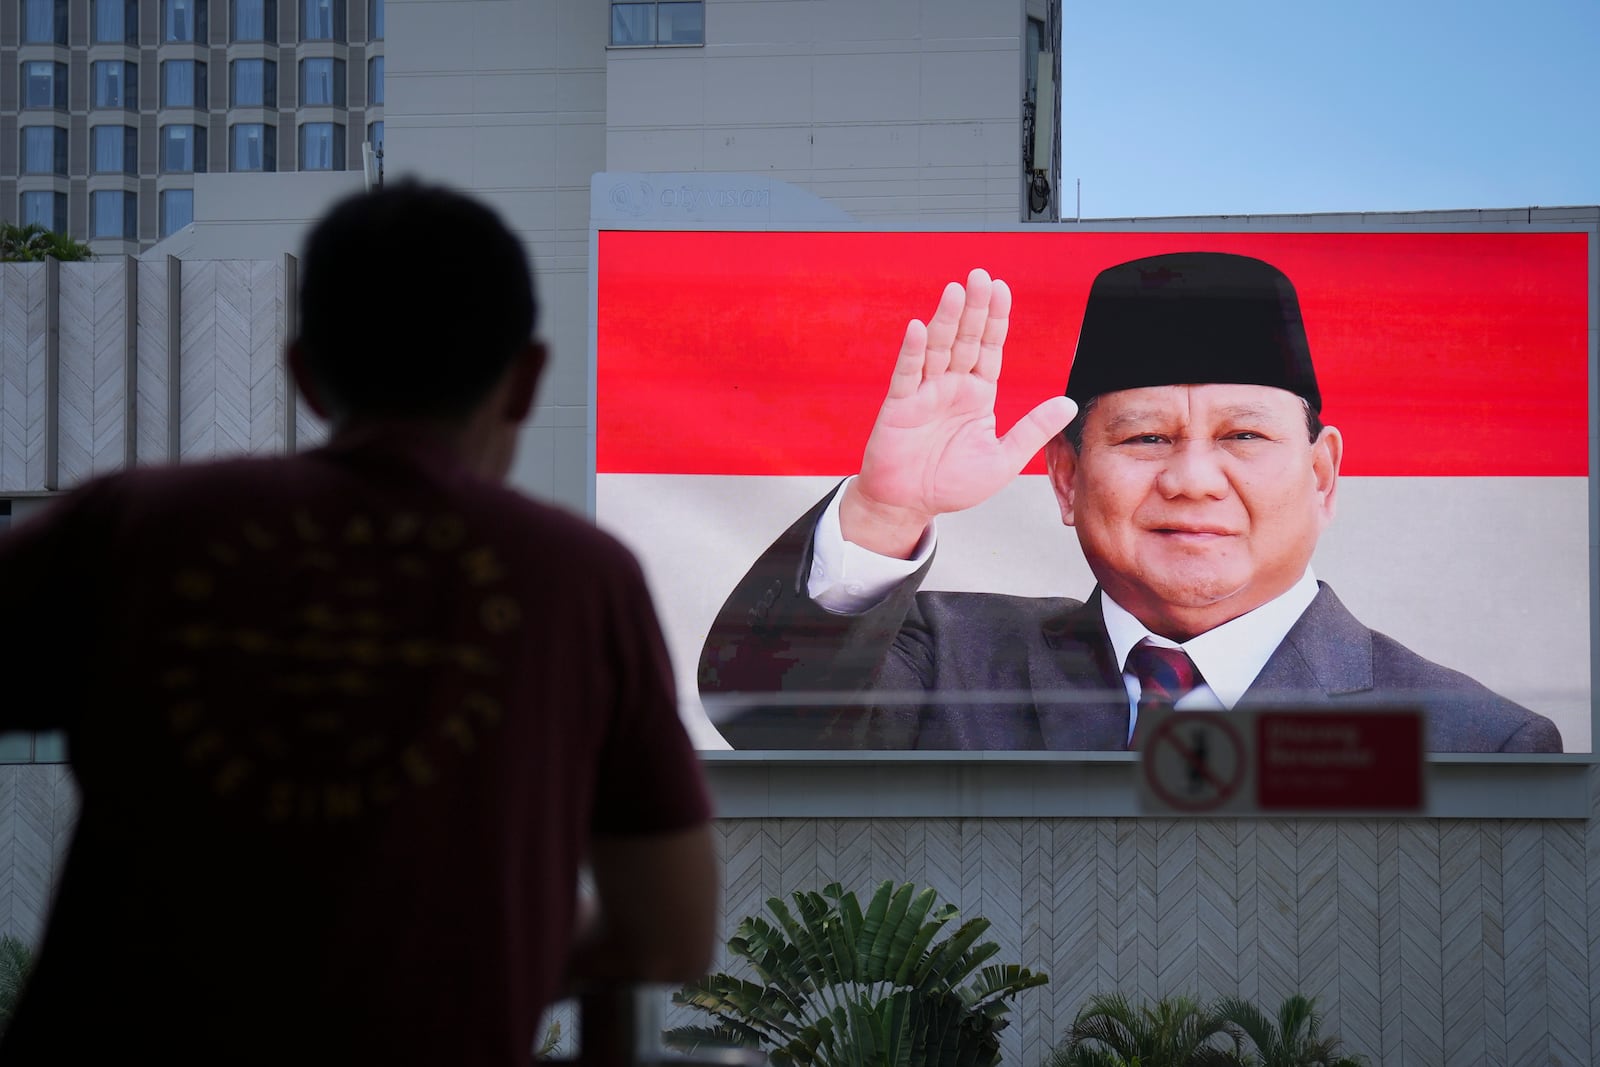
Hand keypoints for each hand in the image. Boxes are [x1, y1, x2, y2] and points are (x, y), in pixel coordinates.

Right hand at [840, 268, 1077, 557]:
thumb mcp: (1003, 459)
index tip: (1002, 290)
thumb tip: (1069, 404)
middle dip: (974, 308)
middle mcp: (951, 387)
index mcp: (977, 395)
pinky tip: (919, 329)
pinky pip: (907, 373)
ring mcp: (924, 393)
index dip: (996, 319)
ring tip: (956, 292)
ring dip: (947, 320)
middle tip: (981, 277)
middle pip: (965, 339)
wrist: (909, 505)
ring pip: (938, 348)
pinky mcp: (899, 406)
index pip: (990, 349)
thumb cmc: (949, 485)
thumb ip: (1033, 429)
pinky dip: (913, 351)